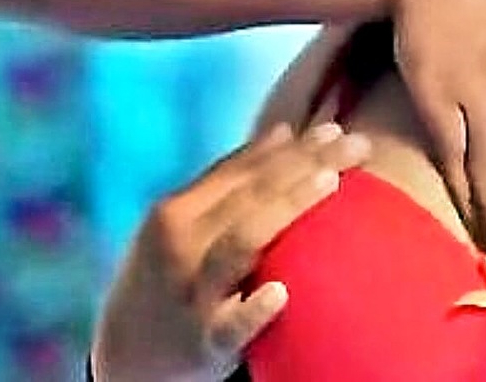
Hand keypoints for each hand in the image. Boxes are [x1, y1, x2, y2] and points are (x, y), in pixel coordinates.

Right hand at [91, 123, 369, 381]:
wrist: (128, 355)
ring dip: (285, 209)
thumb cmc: (174, 276)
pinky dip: (252, 312)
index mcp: (179, 212)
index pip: (243, 171)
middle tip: (357, 146)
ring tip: (330, 183)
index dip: (292, 147)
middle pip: (250, 196)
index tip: (336, 130)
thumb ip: (232, 181)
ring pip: (241, 243)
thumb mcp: (186, 225)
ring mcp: (193, 294)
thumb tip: (285, 132)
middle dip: (305, 164)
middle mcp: (182, 246)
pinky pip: (229, 327)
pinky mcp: (204, 342)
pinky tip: (282, 293)